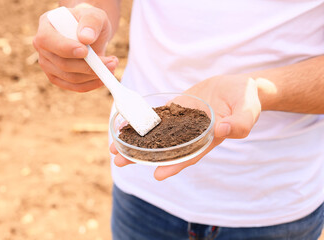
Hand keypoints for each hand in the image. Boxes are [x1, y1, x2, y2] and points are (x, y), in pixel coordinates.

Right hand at [33, 4, 118, 91]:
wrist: (89, 34)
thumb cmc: (89, 23)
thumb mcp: (94, 15)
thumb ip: (91, 22)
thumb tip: (86, 38)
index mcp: (46, 25)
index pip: (48, 40)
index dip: (66, 48)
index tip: (85, 51)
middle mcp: (42, 47)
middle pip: (62, 64)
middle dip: (89, 66)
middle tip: (111, 62)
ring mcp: (48, 64)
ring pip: (71, 78)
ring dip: (94, 75)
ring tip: (112, 65)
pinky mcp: (58, 78)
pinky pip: (75, 87)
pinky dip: (92, 84)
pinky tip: (105, 77)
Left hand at [110, 75, 261, 179]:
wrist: (238, 85)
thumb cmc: (246, 99)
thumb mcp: (248, 110)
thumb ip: (240, 122)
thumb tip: (223, 130)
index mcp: (208, 139)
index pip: (188, 156)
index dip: (174, 166)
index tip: (157, 175)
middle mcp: (191, 134)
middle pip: (165, 149)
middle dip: (143, 157)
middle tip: (120, 161)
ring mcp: (182, 122)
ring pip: (157, 134)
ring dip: (136, 140)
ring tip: (115, 146)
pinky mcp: (177, 108)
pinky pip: (157, 115)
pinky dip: (142, 120)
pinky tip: (125, 123)